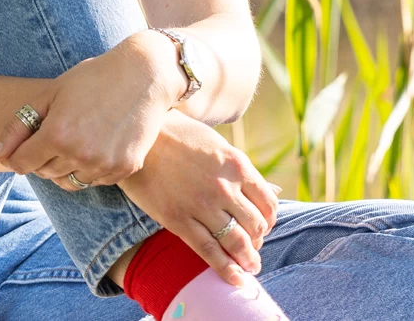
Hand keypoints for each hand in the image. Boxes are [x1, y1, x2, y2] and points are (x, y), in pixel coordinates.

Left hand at [0, 31, 180, 186]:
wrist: (145, 75)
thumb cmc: (93, 78)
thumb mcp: (50, 94)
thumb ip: (18, 127)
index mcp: (57, 134)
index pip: (21, 164)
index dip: (19, 154)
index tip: (27, 143)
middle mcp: (79, 155)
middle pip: (44, 174)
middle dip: (42, 157)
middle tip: (56, 133)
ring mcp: (104, 165)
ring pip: (68, 182)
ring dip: (64, 167)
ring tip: (75, 139)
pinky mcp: (124, 169)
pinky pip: (95, 181)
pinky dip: (89, 169)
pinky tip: (96, 144)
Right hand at [118, 111, 280, 285]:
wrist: (140, 137)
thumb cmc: (180, 136)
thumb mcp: (219, 145)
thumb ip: (243, 171)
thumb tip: (273, 191)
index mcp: (238, 166)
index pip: (268, 204)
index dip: (269, 221)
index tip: (264, 228)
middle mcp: (225, 187)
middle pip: (255, 226)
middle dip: (258, 242)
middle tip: (254, 250)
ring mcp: (202, 205)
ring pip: (236, 241)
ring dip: (247, 259)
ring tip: (250, 269)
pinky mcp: (179, 220)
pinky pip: (208, 251)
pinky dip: (226, 269)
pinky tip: (235, 279)